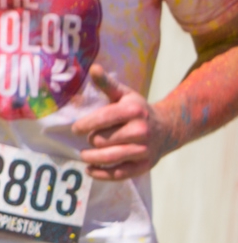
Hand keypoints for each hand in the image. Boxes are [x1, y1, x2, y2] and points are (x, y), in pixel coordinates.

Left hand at [72, 65, 169, 180]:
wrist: (168, 128)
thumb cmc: (138, 110)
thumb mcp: (124, 94)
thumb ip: (106, 84)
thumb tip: (92, 67)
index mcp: (133, 111)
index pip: (102, 119)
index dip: (84, 125)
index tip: (75, 129)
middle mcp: (140, 131)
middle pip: (102, 140)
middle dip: (92, 140)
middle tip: (92, 139)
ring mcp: (144, 150)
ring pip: (109, 157)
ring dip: (92, 158)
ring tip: (84, 155)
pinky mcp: (144, 166)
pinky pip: (120, 174)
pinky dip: (102, 174)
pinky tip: (90, 170)